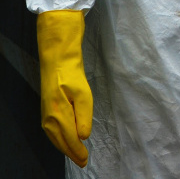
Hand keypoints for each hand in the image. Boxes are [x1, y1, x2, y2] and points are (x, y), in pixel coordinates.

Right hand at [37, 10, 91, 167]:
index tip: (86, 159)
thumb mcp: (85, 95)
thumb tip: (83, 137)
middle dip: (72, 153)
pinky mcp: (46, 113)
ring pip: (56, 139)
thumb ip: (84, 117)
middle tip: (83, 162)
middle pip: (61, 142)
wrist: (57, 63)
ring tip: (77, 156)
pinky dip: (60, 141)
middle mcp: (49, 120)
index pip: (70, 139)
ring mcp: (46, 117)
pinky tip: (66, 143)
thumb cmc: (73, 77)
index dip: (78, 151)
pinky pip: (53, 133)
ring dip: (66, 149)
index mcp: (58, 116)